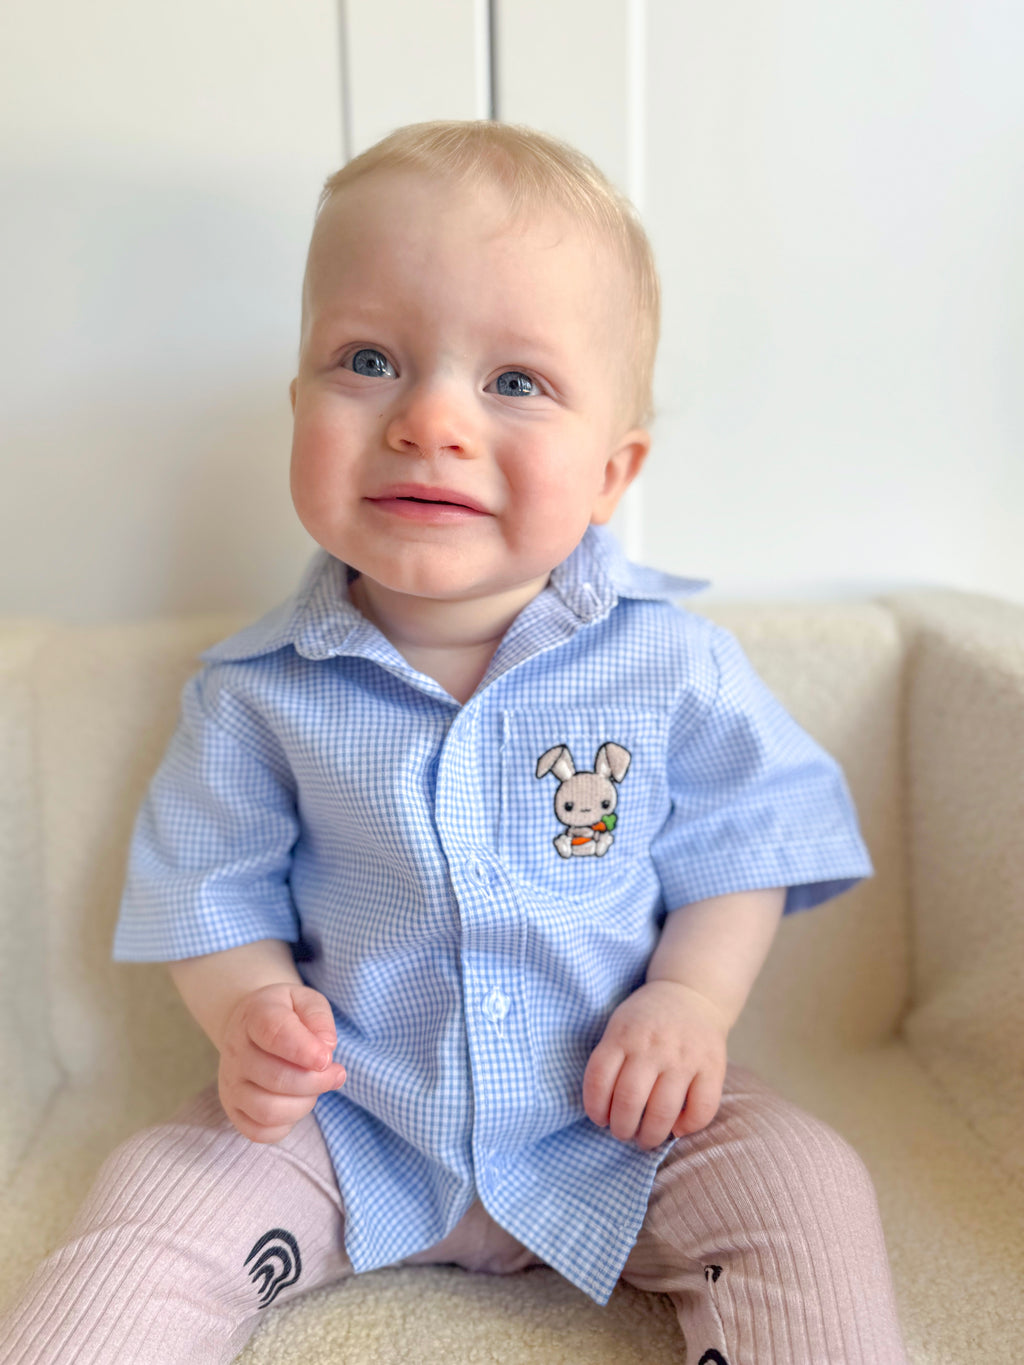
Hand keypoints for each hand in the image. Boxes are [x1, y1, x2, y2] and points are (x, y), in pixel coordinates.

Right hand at [217, 982, 346, 1142]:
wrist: (250, 1027)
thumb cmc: (286, 1014)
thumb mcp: (306, 1001)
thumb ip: (319, 1017)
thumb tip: (326, 1046)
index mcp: (254, 1016)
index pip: (274, 1033)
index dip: (303, 1050)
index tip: (327, 1059)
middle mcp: (235, 1051)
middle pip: (276, 1078)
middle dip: (316, 1081)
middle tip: (337, 1073)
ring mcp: (230, 1083)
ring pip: (268, 1110)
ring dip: (304, 1104)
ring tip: (317, 1088)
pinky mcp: (233, 1109)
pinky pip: (260, 1132)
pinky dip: (286, 1124)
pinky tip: (297, 1103)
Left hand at [582, 980, 727, 1149]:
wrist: (692, 993)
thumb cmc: (648, 1020)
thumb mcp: (620, 1027)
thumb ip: (610, 1061)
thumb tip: (606, 1113)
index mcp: (623, 1035)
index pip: (599, 1079)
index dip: (595, 1109)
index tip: (600, 1120)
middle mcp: (653, 1045)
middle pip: (629, 1101)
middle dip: (622, 1129)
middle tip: (624, 1133)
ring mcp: (684, 1056)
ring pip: (663, 1111)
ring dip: (650, 1136)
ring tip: (647, 1138)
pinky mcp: (713, 1066)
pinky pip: (701, 1110)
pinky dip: (687, 1127)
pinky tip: (677, 1127)